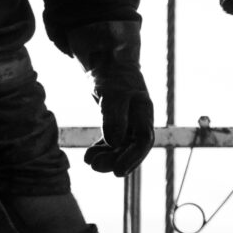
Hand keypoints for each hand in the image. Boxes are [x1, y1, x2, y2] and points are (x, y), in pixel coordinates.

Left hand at [62, 20, 154, 175]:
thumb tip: (115, 143)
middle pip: (132, 147)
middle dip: (116, 160)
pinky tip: (89, 155)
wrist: (107, 59)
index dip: (133, 158)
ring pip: (121, 147)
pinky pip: (112, 141)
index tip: (117, 172)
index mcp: (144, 111)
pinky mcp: (118, 120)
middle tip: (95, 167)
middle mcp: (139, 118)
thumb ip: (114, 117)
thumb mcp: (112, 93)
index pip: (144, 141)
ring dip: (107, 157)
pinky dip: (102, 149)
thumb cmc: (112, 74)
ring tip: (89, 162)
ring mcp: (129, 120)